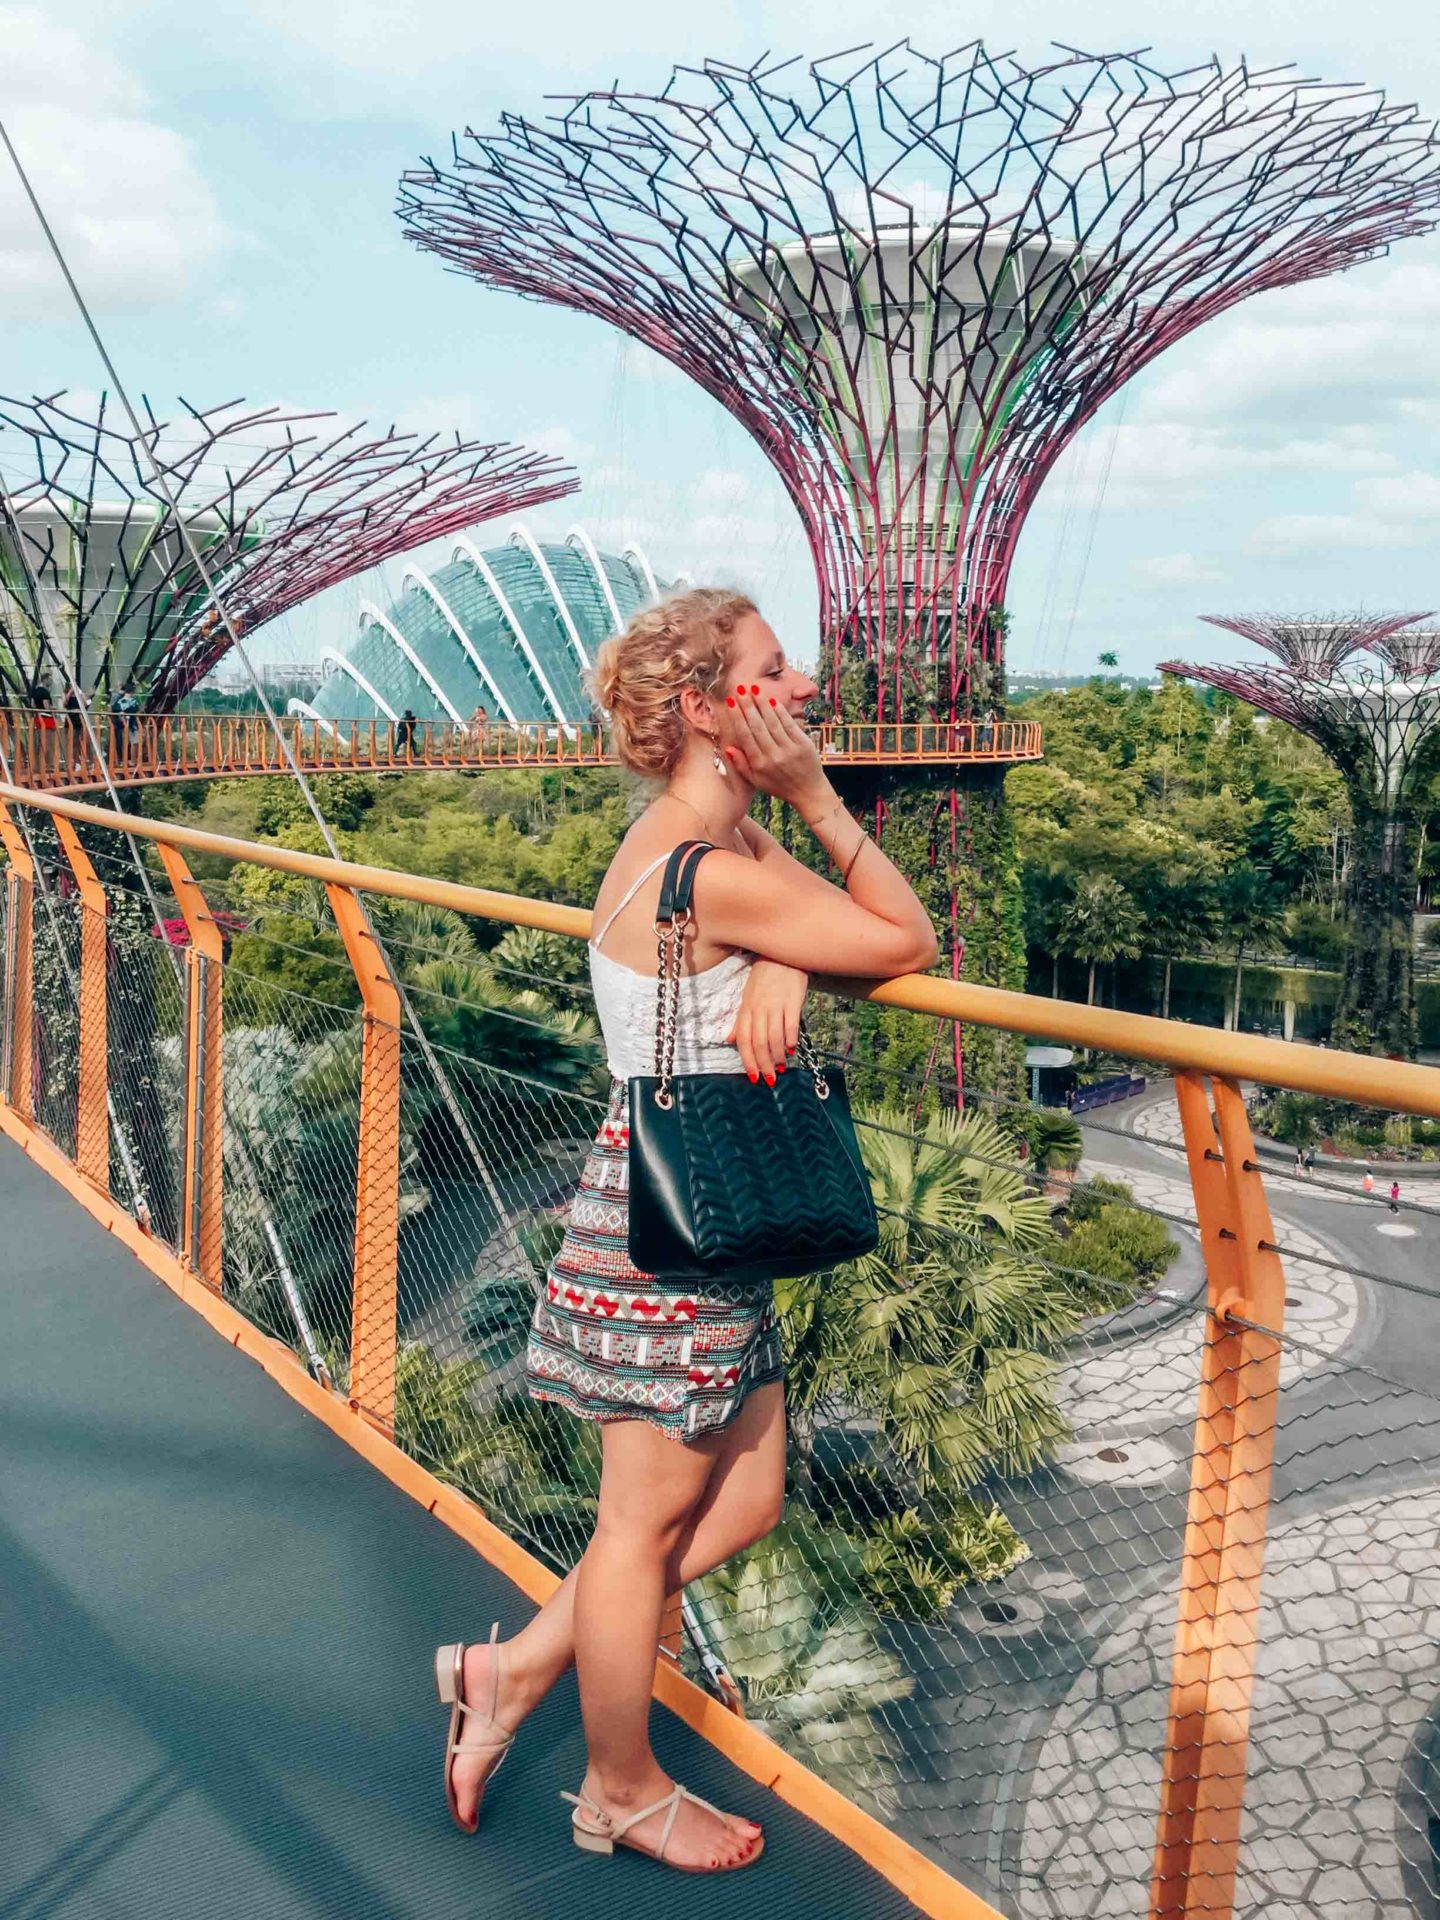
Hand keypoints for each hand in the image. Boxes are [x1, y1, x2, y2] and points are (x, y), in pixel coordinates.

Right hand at [719, 688, 830, 814]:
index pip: (746, 736)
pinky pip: (789, 724)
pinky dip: (780, 712)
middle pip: (758, 726)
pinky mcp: (803, 744)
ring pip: (773, 722)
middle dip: (748, 706)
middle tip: (740, 689)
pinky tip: (772, 701)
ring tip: (754, 690)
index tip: (731, 703)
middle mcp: (774, 755)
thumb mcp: (757, 781)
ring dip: (763, 704)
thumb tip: (728, 747)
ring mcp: (789, 749)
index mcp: (760, 764)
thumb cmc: (780, 786)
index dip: (738, 718)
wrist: (809, 792)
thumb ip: (741, 765)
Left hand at [726, 958, 807, 1084]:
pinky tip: (791, 1049)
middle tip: (769, 1079)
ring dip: (777, 1056)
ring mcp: (776, 1005)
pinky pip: (790, 1026)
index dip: (747, 1060)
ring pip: (774, 1038)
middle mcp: (759, 1008)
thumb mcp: (747, 997)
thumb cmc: (764, 976)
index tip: (753, 1076)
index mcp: (746, 1008)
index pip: (743, 1040)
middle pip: (758, 1043)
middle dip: (763, 1064)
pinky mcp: (793, 1001)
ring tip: (781, 1066)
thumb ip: (740, 1020)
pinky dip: (791, 1040)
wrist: (783, 954)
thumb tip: (729, 1040)